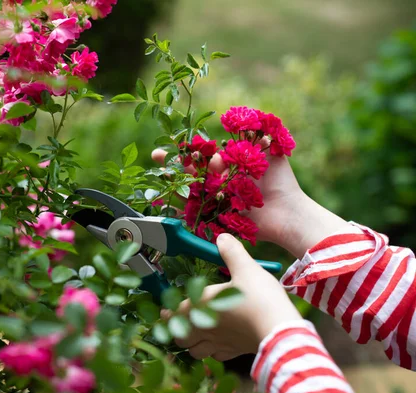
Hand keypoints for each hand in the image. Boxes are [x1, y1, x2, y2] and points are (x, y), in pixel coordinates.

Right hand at [151, 146, 349, 257]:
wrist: (288, 212)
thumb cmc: (282, 182)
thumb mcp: (273, 152)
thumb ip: (262, 136)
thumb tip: (255, 119)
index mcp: (230, 166)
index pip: (204, 155)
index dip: (189, 148)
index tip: (175, 141)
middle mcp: (220, 183)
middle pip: (191, 172)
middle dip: (173, 163)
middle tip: (157, 155)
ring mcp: (216, 201)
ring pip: (189, 191)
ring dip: (174, 183)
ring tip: (162, 175)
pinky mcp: (216, 219)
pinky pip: (195, 214)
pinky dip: (180, 210)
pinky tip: (166, 203)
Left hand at [161, 234, 302, 359]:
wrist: (281, 330)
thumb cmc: (261, 299)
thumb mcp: (247, 268)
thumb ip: (232, 252)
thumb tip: (222, 238)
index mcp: (204, 303)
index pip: (176, 312)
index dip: (168, 313)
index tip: (164, 312)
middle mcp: (207, 326)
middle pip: (181, 336)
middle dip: (177, 330)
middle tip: (179, 322)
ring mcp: (220, 342)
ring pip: (194, 351)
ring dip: (191, 344)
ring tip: (195, 335)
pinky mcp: (234, 352)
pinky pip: (215, 357)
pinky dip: (212, 353)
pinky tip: (217, 345)